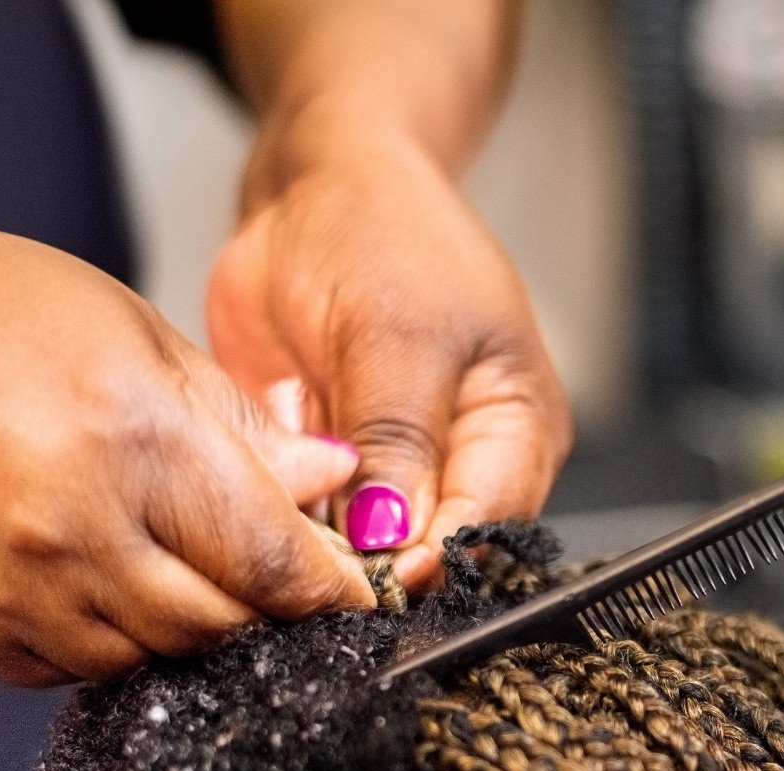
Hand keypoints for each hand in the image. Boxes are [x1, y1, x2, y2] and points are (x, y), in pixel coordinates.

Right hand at [0, 205, 373, 685]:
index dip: (335, 592)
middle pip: (228, 627)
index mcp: (136, 443)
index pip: (277, 565)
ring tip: (177, 556)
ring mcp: (21, 595)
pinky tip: (101, 572)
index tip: (364, 597)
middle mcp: (81, 534)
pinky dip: (116, 637)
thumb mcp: (126, 329)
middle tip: (277, 574)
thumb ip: (239, 423)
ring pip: (160, 658)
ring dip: (194, 625)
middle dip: (269, 610)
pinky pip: (82, 669)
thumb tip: (335, 479)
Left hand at [207, 128, 571, 588]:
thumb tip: (397, 538)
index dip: (432, 559)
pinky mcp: (333, 469)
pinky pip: (307, 520)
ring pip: (361, 547)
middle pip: (429, 553)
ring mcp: (393, 470)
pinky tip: (266, 472)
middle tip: (316, 537)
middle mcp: (462, 463)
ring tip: (288, 482)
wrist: (311, 186)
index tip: (375, 571)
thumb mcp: (395, 332)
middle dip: (369, 555)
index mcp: (517, 430)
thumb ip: (398, 441)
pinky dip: (282, 508)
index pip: (488, 526)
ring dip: (317, 533)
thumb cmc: (379, 231)